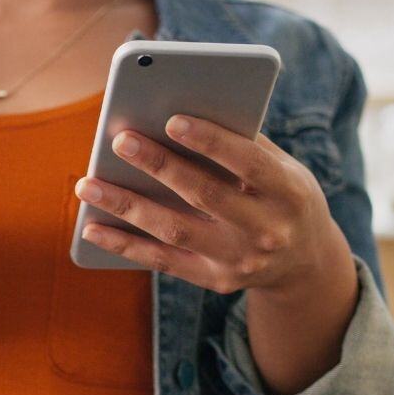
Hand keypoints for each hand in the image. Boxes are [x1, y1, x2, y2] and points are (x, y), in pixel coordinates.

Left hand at [76, 114, 360, 394]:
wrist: (305, 262)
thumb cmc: (282, 195)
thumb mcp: (283, 167)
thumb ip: (242, 143)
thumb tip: (178, 114)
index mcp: (289, 192)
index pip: (248, 163)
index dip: (210, 141)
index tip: (172, 119)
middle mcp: (266, 230)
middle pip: (204, 196)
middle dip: (160, 166)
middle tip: (119, 140)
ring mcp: (240, 260)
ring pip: (175, 231)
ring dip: (127, 206)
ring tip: (88, 185)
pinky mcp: (215, 280)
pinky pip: (163, 262)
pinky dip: (125, 245)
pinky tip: (92, 227)